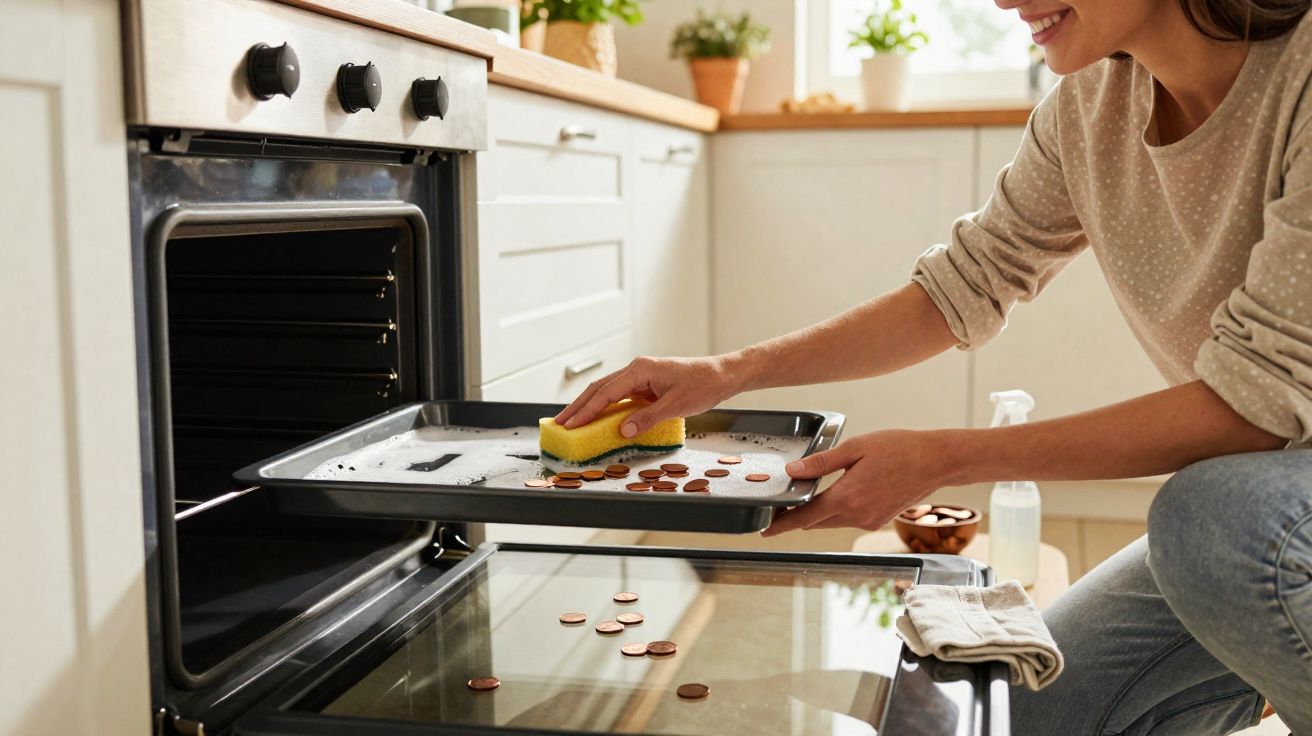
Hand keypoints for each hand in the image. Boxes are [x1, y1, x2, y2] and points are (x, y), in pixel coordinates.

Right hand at [554, 355, 744, 436]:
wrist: (722, 375)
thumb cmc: (703, 385)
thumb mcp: (676, 405)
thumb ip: (648, 418)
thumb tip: (623, 431)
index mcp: (641, 370)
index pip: (605, 393)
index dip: (585, 410)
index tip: (570, 424)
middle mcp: (637, 370)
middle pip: (599, 389)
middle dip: (579, 407)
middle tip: (561, 424)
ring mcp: (641, 377)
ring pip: (607, 391)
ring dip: (589, 406)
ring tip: (572, 422)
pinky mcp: (646, 385)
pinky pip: (620, 396)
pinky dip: (606, 407)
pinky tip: (598, 418)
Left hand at [763, 429, 957, 536]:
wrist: (936, 461)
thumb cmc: (898, 449)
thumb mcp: (855, 448)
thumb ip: (821, 463)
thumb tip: (792, 471)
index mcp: (847, 498)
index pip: (804, 518)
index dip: (782, 524)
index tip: (765, 530)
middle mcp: (857, 516)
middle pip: (816, 522)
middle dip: (797, 516)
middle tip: (782, 502)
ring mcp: (869, 521)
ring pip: (832, 521)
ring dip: (818, 512)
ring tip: (807, 492)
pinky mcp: (878, 520)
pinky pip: (849, 518)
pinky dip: (838, 509)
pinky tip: (840, 490)